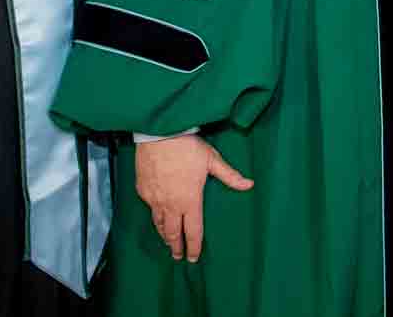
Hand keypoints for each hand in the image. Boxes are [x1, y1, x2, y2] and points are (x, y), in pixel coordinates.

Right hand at [135, 134, 253, 262]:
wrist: (159, 134)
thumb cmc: (187, 147)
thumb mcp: (212, 160)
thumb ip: (230, 176)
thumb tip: (249, 184)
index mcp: (190, 201)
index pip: (193, 231)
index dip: (194, 247)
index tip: (194, 258)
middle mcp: (171, 205)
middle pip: (172, 233)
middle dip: (176, 247)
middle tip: (178, 256)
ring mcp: (155, 200)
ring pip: (158, 224)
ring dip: (164, 235)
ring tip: (168, 241)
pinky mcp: (143, 191)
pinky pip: (150, 208)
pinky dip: (155, 216)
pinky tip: (157, 216)